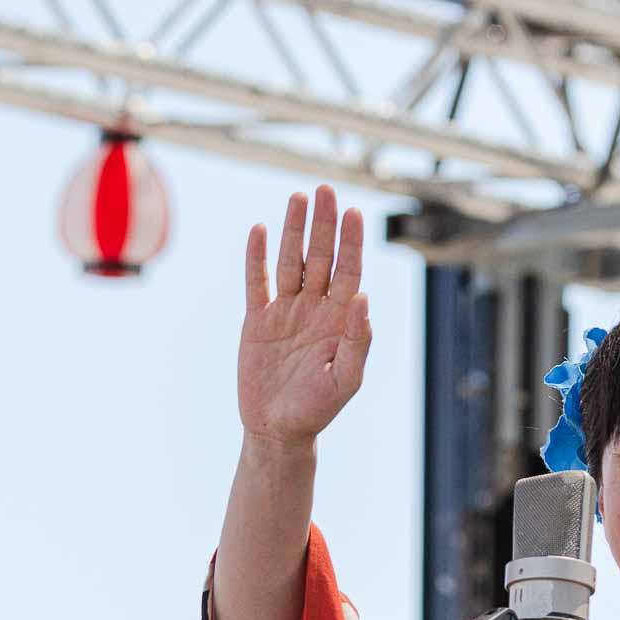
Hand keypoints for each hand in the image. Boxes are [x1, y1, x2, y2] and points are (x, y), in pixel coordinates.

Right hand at [237, 185, 371, 449]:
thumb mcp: (345, 379)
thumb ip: (357, 340)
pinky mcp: (257, 321)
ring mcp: (286, 311)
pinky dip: (256, 258)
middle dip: (324, 224)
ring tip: (297, 198)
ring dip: (293, 230)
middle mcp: (315, 308)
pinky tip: (258, 230)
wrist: (278, 430)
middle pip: (321, 257)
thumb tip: (364, 299)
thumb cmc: (318, 409)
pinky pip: (257, 282)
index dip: (352, 242)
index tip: (353, 213)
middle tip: (324, 190)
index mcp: (340, 320)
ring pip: (290, 262)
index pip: (349, 272)